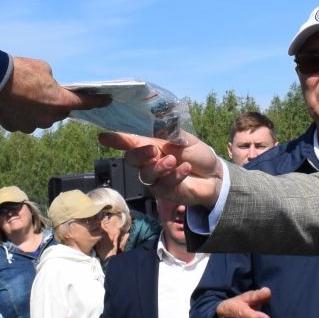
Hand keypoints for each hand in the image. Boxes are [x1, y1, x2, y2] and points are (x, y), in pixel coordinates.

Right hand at [0, 58, 109, 132]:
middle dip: (55, 102)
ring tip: (24, 94)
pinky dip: (22, 113)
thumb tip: (50, 87)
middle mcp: (49, 119)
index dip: (97, 102)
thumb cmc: (21, 71)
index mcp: (61, 103)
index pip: (85, 104)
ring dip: (38, 109)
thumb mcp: (44, 69)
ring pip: (41, 117)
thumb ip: (52, 81)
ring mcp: (32, 126)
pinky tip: (14, 101)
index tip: (107, 100)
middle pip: (59, 111)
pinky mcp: (16, 128)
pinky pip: (25, 121)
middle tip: (44, 90)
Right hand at [98, 130, 224, 206]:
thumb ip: (169, 134)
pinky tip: (185, 169)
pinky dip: (174, 176)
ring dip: (159, 167)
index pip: (130, 141)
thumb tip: (154, 125)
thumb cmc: (197, 154)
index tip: (103, 136)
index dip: (116, 139)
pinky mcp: (164, 192)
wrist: (214, 175)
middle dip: (139, 154)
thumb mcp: (185, 139)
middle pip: (132, 159)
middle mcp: (149, 161)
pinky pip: (163, 185)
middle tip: (154, 150)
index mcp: (151, 144)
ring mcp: (155, 178)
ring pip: (146, 174)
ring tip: (173, 161)